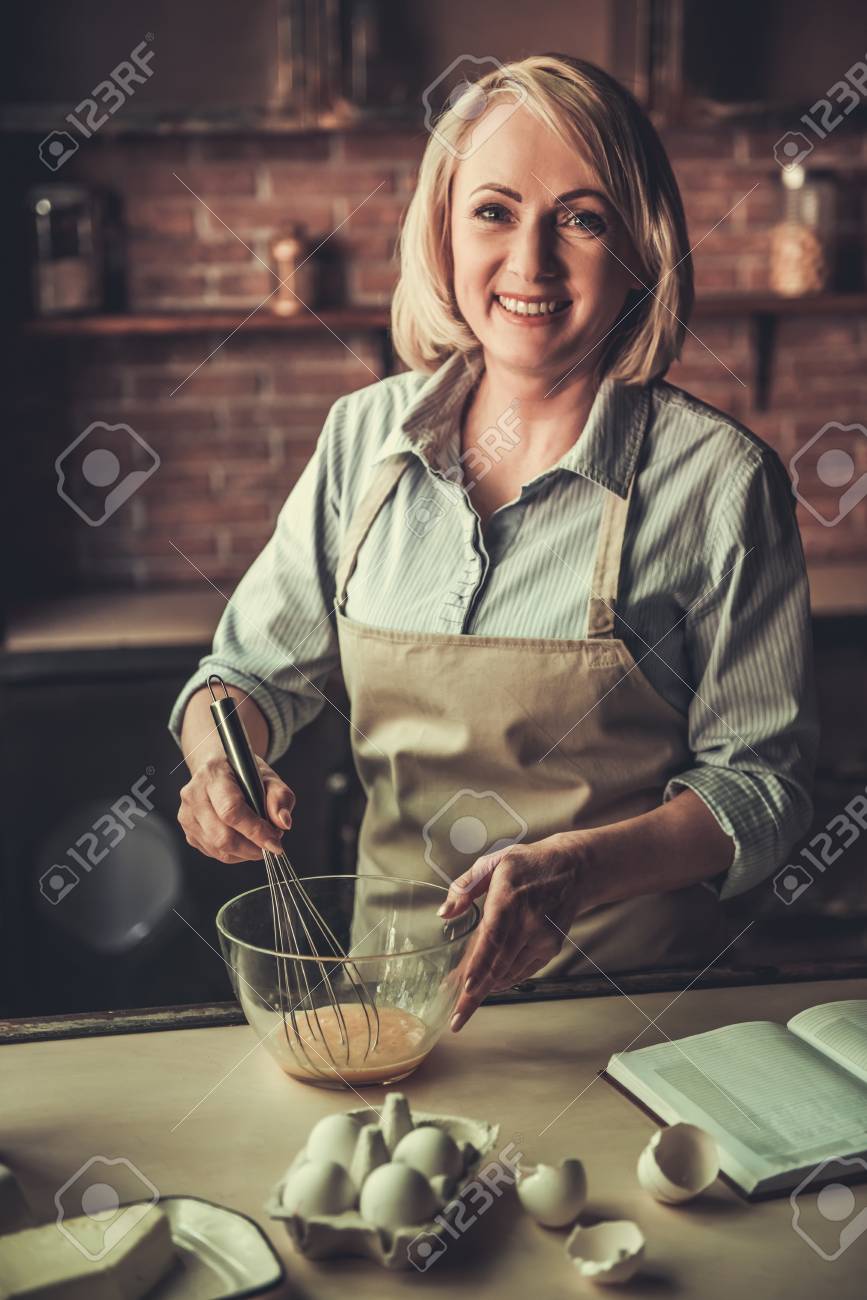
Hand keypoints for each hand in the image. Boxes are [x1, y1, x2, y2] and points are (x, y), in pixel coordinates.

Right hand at [178, 755, 295, 862]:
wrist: (218, 771)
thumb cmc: (244, 774)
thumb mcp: (268, 777)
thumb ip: (279, 797)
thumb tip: (283, 822)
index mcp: (213, 775)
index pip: (231, 810)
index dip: (255, 831)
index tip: (275, 843)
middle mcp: (194, 795)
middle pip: (222, 836)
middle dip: (252, 847)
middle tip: (271, 843)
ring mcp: (187, 815)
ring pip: (218, 849)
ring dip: (245, 852)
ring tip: (259, 840)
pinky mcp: (188, 832)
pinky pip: (214, 853)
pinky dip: (235, 854)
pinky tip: (245, 841)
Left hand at [437, 832, 587, 1031]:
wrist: (573, 870)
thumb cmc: (528, 865)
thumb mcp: (493, 863)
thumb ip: (465, 886)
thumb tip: (444, 912)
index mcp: (509, 899)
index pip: (493, 938)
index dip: (479, 965)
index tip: (466, 987)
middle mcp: (528, 923)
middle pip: (498, 965)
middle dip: (475, 994)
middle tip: (456, 1018)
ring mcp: (542, 938)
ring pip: (509, 972)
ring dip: (486, 989)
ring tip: (463, 1005)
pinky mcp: (551, 947)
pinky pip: (523, 971)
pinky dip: (504, 980)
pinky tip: (487, 987)